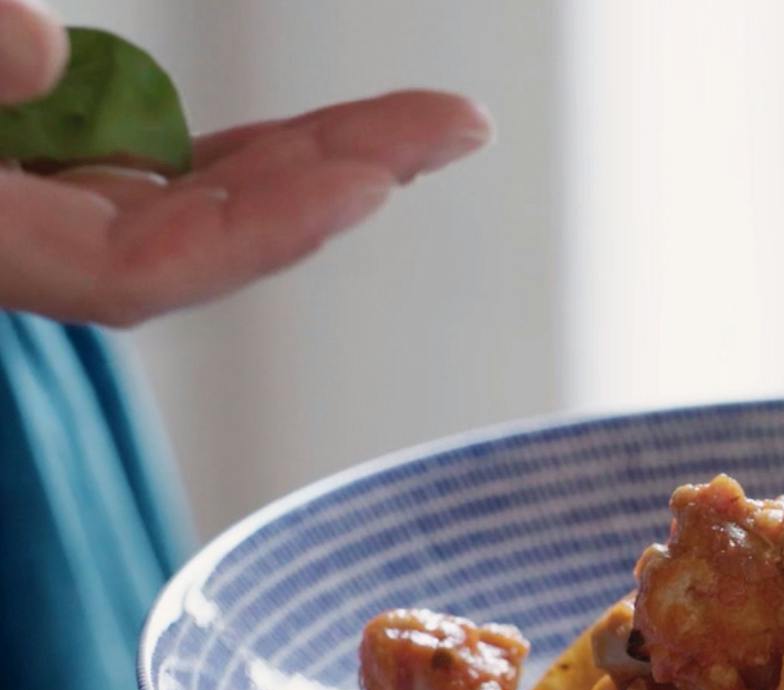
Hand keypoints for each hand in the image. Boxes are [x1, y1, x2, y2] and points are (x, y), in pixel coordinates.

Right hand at [0, 0, 491, 325]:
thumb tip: (44, 45)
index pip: (143, 270)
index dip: (264, 231)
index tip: (372, 183)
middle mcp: (25, 245)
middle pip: (213, 234)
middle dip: (342, 174)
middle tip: (462, 125)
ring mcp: (39, 211)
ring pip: (205, 198)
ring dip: (322, 160)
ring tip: (435, 124)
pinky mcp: (43, 177)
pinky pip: (167, 171)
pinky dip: (254, 155)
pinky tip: (334, 140)